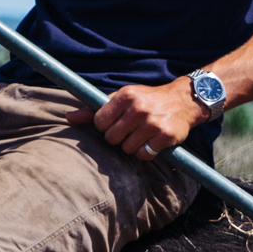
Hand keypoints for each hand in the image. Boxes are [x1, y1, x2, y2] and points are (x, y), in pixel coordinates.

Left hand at [65, 79, 203, 161]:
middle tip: (130, 130)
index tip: (115, 123)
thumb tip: (69, 118)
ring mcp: (152, 123)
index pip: (99, 123)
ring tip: (141, 135)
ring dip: (132, 146)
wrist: (183, 100)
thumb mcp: (122, 98)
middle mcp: (138, 108)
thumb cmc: (146, 100)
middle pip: (112, 138)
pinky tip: (152, 142)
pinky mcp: (164, 136)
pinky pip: (144, 155)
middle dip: (118, 138)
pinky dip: (146, 152)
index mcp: (125, 96)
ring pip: (127, 149)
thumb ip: (94, 109)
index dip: (105, 127)